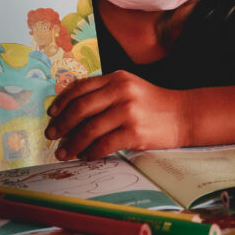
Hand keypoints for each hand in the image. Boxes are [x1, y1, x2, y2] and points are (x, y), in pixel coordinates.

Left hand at [45, 70, 187, 160]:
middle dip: (61, 124)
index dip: (62, 102)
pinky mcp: (135, 132)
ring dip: (72, 143)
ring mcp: (128, 112)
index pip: (81, 87)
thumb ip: (104, 92)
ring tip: (63, 152)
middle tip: (51, 135)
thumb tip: (71, 109)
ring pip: (90, 129)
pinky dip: (91, 152)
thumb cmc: (152, 103)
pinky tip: (86, 156)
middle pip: (81, 108)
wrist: (183, 114)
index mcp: (116, 78)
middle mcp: (121, 92)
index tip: (51, 114)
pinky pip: (104, 145)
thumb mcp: (129, 87)